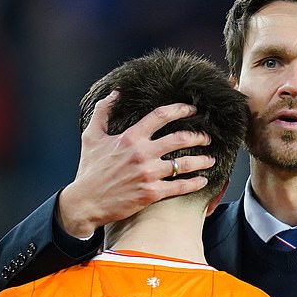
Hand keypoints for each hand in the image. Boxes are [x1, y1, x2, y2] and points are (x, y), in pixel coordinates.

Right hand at [57, 91, 213, 237]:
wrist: (85, 203)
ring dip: (202, 160)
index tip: (193, 109)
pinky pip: (179, 186)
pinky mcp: (151, 194)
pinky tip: (202, 180)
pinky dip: (194, 183)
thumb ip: (103, 112)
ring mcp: (148, 174)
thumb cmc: (89, 170)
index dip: (180, 109)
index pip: (161, 116)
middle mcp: (142, 154)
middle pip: (180, 138)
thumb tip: (116, 93)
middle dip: (198, 136)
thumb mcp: (91, 136)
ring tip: (210, 159)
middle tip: (207, 137)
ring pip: (184, 164)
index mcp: (130, 137)